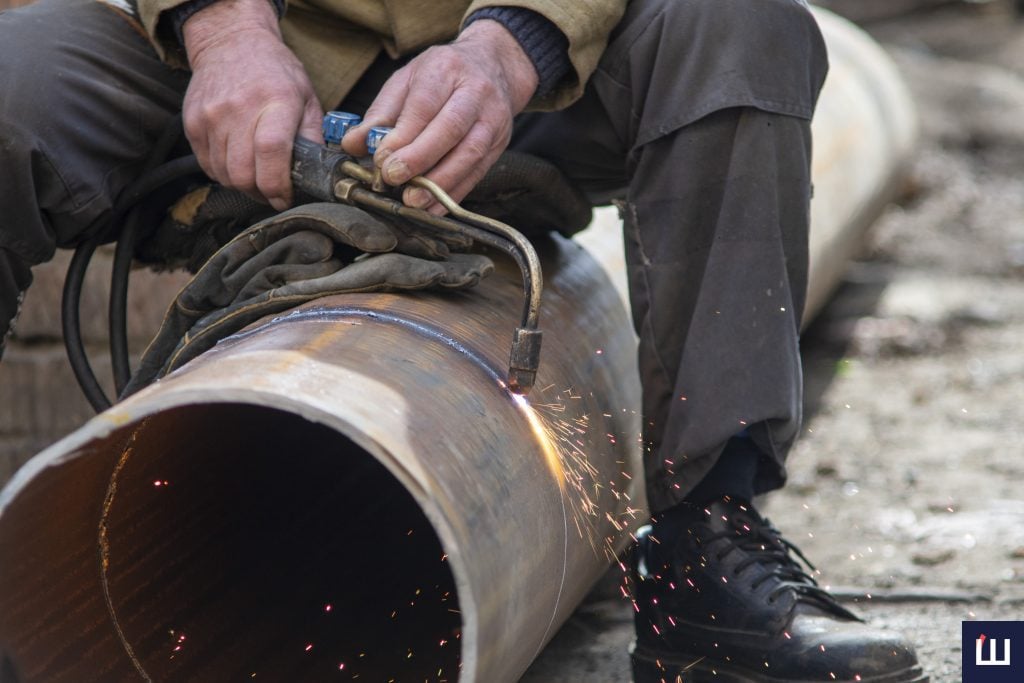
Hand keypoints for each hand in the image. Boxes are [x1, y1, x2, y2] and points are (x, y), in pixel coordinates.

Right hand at [181, 0, 323, 210]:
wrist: (231, 42)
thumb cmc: (276, 73)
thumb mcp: (307, 97)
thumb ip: (313, 137)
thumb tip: (316, 175)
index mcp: (276, 101)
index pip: (271, 151)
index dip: (277, 184)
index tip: (285, 198)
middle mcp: (239, 108)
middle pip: (243, 172)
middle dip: (260, 193)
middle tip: (272, 193)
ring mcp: (211, 116)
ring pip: (224, 174)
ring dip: (242, 185)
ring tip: (256, 177)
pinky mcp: (192, 123)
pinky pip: (207, 165)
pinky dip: (223, 173)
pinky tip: (237, 163)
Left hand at [341, 19, 538, 214]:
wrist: (493, 67)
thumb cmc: (443, 75)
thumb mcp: (407, 80)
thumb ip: (380, 114)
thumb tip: (352, 144)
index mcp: (446, 70)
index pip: (425, 104)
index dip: (403, 135)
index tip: (381, 159)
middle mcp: (475, 92)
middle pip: (451, 128)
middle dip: (420, 158)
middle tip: (393, 178)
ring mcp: (492, 119)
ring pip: (469, 154)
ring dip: (439, 182)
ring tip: (413, 199)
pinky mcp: (499, 144)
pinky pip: (477, 173)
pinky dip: (454, 193)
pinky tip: (433, 206)